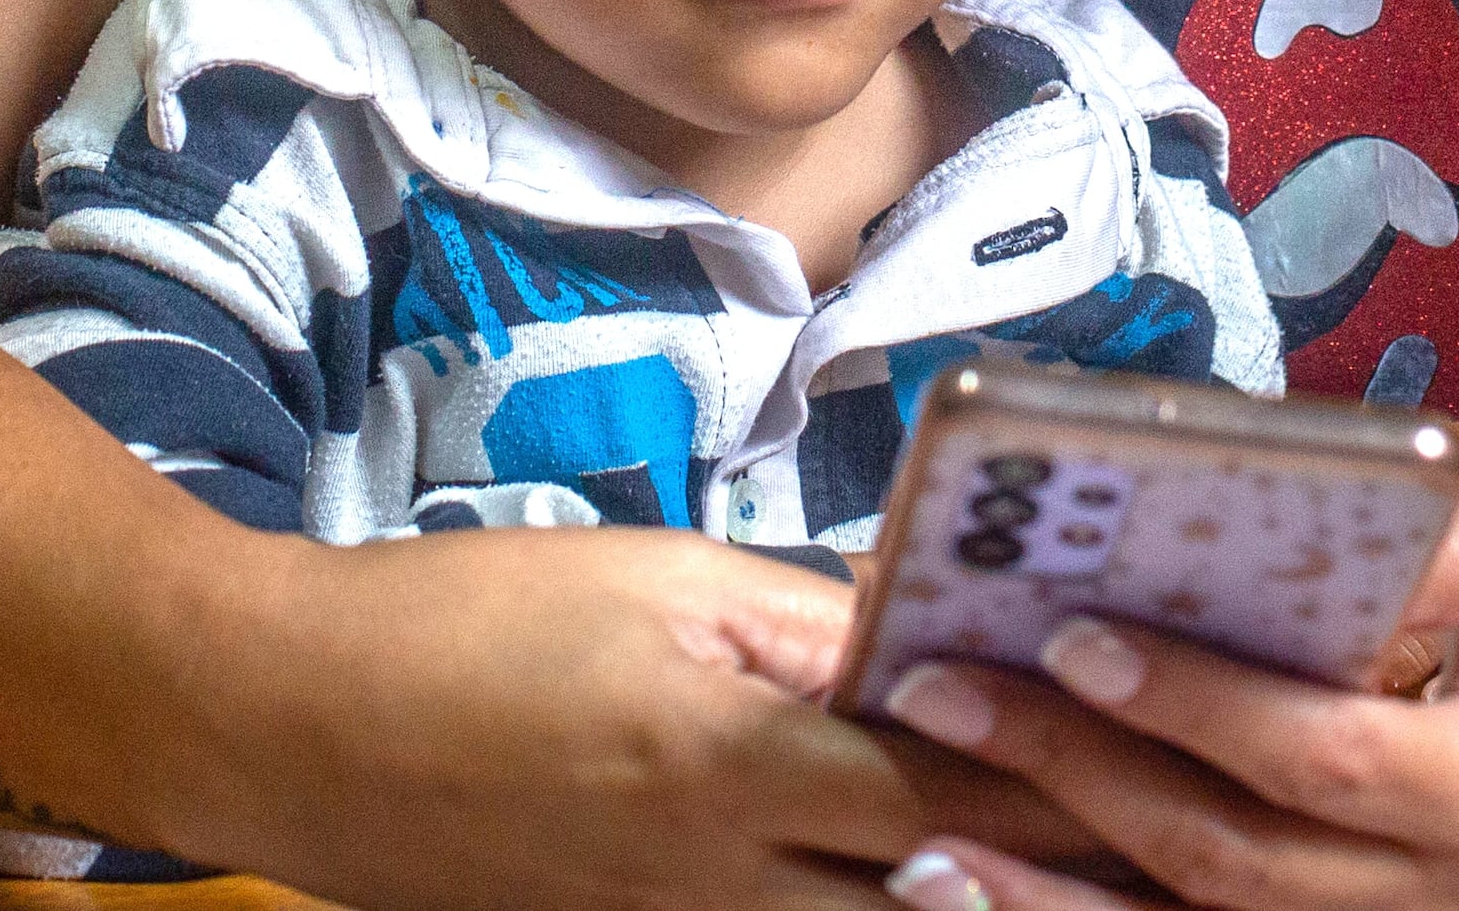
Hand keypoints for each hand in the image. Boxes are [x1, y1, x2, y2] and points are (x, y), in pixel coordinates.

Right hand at [182, 524, 1092, 910]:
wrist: (287, 724)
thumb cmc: (464, 624)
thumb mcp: (653, 579)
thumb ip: (806, 623)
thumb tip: (936, 634)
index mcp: (727, 763)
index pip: (949, 792)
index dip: (1070, 784)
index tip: (1171, 761)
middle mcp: (716, 881)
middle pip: (934, 902)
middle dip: (1056, 877)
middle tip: (1170, 844)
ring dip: (974, 906)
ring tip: (1085, 879)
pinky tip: (920, 890)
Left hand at [865, 500, 1458, 910]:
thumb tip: (1334, 497)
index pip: (1323, 756)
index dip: (1198, 705)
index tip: (1079, 635)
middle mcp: (1434, 898)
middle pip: (1230, 856)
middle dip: (1076, 777)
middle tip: (946, 691)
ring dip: (1052, 895)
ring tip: (920, 834)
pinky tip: (977, 893)